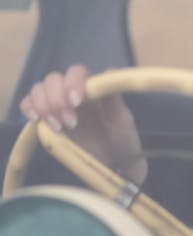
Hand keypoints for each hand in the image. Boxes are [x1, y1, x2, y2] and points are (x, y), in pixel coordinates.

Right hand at [19, 65, 146, 183]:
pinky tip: (38, 120)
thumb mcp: (122, 120)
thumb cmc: (122, 139)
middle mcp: (72, 93)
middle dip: (57, 99)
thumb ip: (114, 98)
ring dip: (44, 105)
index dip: (73, 83)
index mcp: (92, 89)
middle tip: (71, 123)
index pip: (76, 72)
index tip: (77, 102)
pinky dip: (28, 108)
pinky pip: (27, 105)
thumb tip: (110, 70)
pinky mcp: (45, 120)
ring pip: (38, 90)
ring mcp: (57, 105)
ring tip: (59, 127)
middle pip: (53, 79)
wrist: (114, 164)